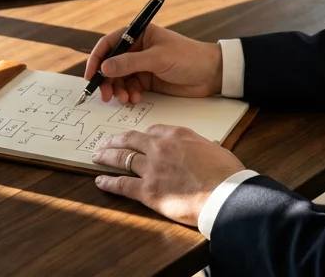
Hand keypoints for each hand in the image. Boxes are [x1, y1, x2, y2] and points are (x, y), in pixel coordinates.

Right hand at [84, 24, 221, 102]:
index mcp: (138, 33)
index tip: (91, 75)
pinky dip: (129, 94)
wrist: (212, 74)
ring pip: (119, 78)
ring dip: (118, 90)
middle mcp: (137, 48)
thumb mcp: (158, 58)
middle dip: (107, 80)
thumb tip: (105, 67)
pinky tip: (136, 98)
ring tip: (125, 99)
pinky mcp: (147, 80)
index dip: (97, 59)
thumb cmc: (189, 57)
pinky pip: (130, 87)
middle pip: (111, 64)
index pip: (109, 43)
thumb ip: (130, 63)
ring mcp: (141, 65)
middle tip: (106, 95)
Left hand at [91, 125, 244, 227]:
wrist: (226, 194)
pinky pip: (122, 184)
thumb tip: (210, 146)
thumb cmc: (226, 174)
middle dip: (116, 141)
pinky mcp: (148, 191)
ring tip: (97, 157)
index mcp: (177, 135)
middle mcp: (160, 148)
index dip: (141, 135)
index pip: (152, 130)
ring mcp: (152, 169)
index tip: (136, 138)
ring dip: (107, 157)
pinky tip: (100, 181)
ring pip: (122, 159)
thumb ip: (206, 147)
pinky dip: (109, 182)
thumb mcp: (217, 150)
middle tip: (105, 142)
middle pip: (131, 140)